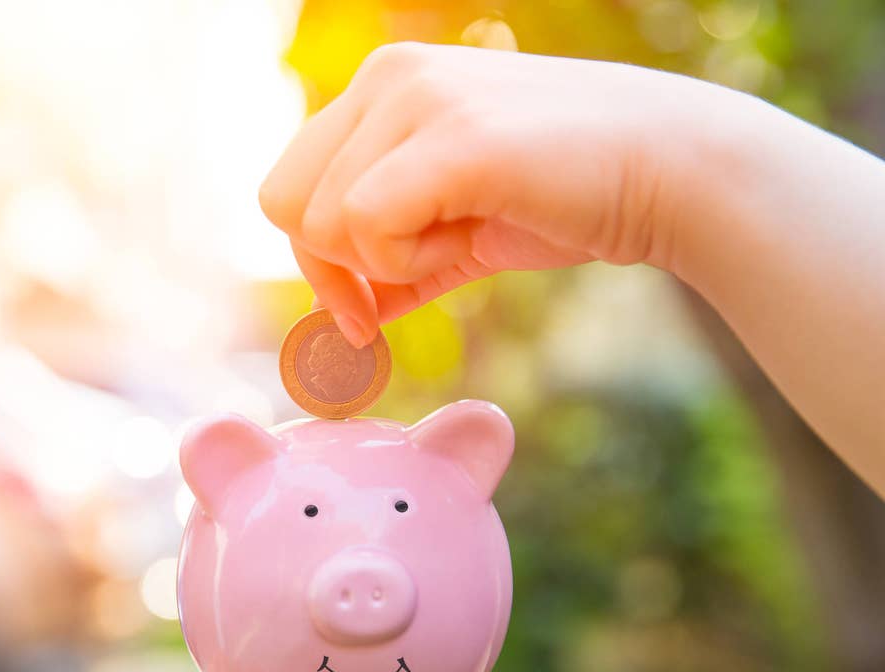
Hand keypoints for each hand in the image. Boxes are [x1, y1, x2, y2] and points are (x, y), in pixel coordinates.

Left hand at [259, 42, 723, 345]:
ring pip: (320, 221)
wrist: (667, 175)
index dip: (316, 260)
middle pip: (282, 203)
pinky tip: (469, 239)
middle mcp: (387, 76)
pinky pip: (365, 226)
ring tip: (461, 238)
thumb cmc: (568, 198)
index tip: (363, 309)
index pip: (286, 187)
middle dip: (334, 268)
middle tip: (406, 282)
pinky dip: (408, 262)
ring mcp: (414, 97)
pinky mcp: (449, 136)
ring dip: (387, 262)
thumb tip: (347, 316)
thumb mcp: (458, 229)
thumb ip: (395, 261)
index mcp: (382, 85)